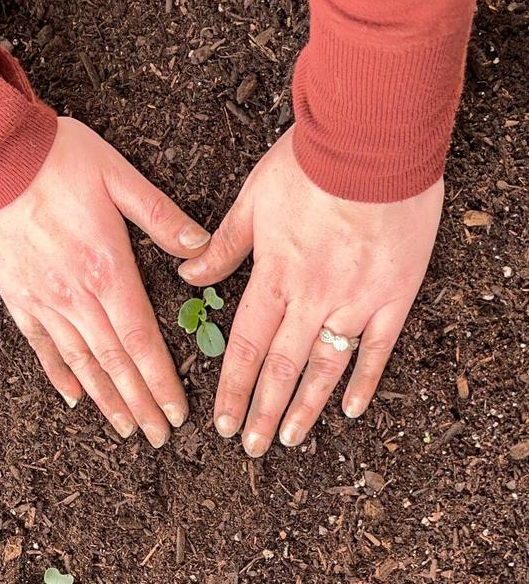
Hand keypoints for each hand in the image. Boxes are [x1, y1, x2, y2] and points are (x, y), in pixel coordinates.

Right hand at [0, 117, 209, 446]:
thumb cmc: (58, 162)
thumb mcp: (119, 177)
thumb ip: (162, 217)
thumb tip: (201, 247)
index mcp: (108, 271)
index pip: (142, 342)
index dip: (161, 382)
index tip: (177, 414)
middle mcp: (77, 297)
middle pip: (115, 364)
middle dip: (140, 404)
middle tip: (159, 437)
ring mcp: (45, 301)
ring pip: (82, 364)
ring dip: (107, 400)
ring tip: (126, 430)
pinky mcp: (19, 298)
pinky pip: (42, 347)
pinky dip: (61, 375)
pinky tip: (76, 398)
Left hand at [178, 126, 442, 456]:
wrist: (374, 136)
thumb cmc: (310, 163)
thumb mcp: (253, 199)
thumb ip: (222, 246)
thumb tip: (189, 274)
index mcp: (276, 276)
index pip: (247, 347)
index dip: (233, 389)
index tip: (222, 421)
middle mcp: (313, 297)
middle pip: (282, 368)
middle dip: (263, 412)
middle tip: (250, 447)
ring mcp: (357, 299)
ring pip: (326, 367)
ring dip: (305, 408)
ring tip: (290, 440)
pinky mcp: (394, 293)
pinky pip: (379, 348)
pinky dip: (365, 381)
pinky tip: (351, 410)